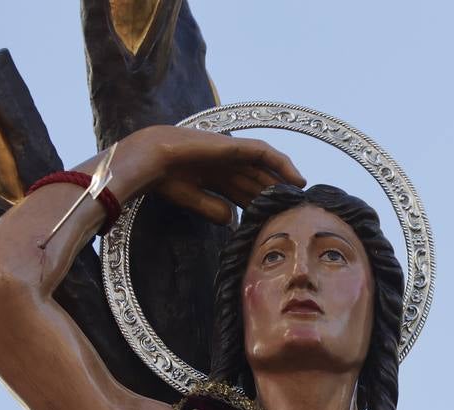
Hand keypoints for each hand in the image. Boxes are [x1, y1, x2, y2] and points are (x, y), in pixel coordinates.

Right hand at [126, 125, 305, 223]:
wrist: (151, 159)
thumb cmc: (164, 180)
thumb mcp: (193, 200)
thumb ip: (212, 209)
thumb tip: (231, 221)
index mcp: (213, 176)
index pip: (245, 192)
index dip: (262, 205)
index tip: (278, 221)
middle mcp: (225, 163)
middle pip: (258, 180)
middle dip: (277, 195)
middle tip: (298, 212)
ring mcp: (230, 152)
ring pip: (266, 168)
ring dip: (285, 182)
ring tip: (302, 198)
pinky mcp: (234, 144)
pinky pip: (266, 153)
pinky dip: (283, 165)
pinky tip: (297, 180)